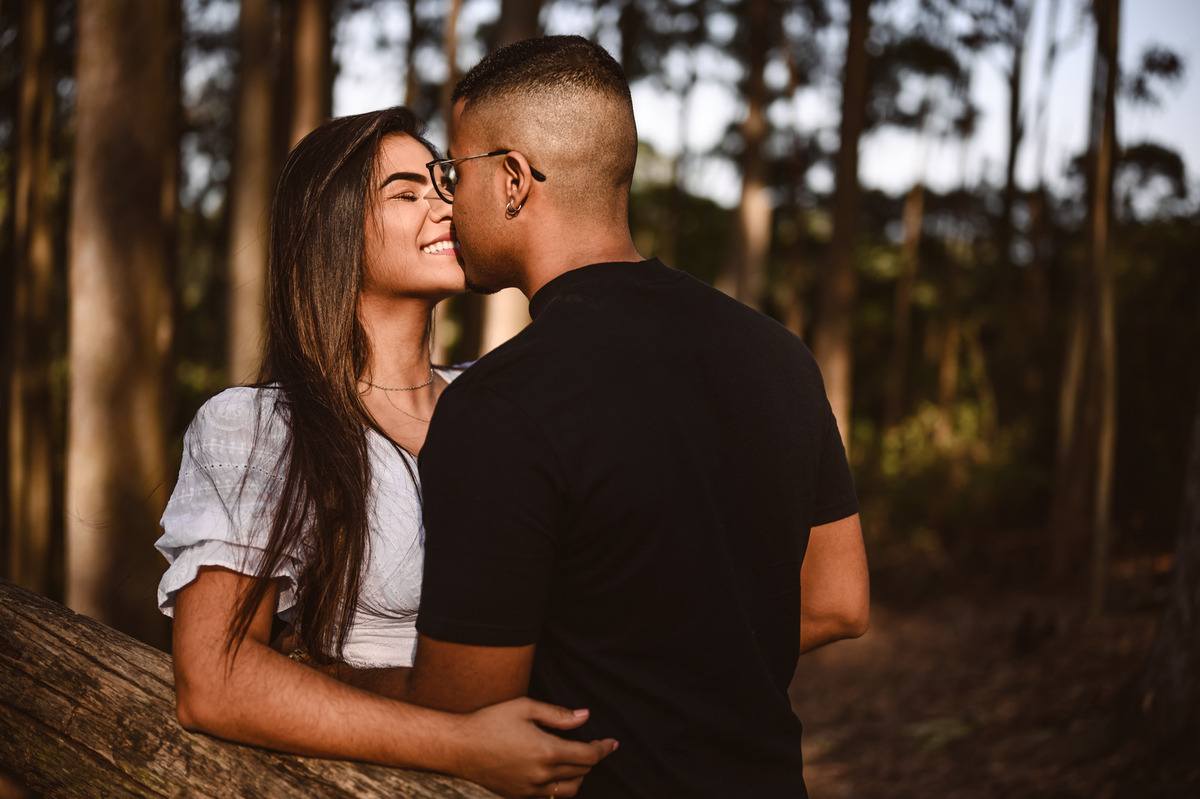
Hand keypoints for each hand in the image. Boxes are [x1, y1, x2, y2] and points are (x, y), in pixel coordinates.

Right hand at [450, 698, 617, 798]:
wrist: (458, 747)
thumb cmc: (489, 722)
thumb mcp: (525, 708)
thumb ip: (558, 714)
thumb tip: (584, 717)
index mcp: (546, 751)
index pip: (588, 756)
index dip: (604, 749)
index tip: (611, 743)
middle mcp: (541, 775)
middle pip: (582, 773)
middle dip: (592, 759)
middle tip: (594, 746)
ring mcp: (529, 789)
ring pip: (569, 790)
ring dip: (579, 776)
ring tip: (577, 761)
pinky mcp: (518, 796)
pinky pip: (549, 797)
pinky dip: (560, 787)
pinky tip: (556, 774)